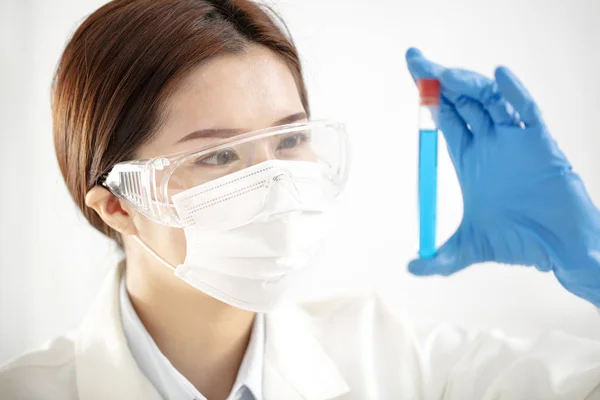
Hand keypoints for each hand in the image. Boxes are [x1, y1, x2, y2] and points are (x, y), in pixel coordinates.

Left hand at [405, 48, 599, 306]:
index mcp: (468, 160)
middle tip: (416, 61)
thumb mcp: (468, 249)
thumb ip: (440, 258)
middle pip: (461, 102)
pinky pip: (528, 112)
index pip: (443, 119)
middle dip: (438, 81)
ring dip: (467, 84)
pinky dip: (515, 93)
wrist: (559, 249)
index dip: (427, 97)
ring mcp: (514, 141)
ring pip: (489, 100)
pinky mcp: (541, 143)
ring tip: (444, 74)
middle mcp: (489, 144)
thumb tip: (410, 268)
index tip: (412, 73)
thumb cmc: (518, 244)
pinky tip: (499, 76)